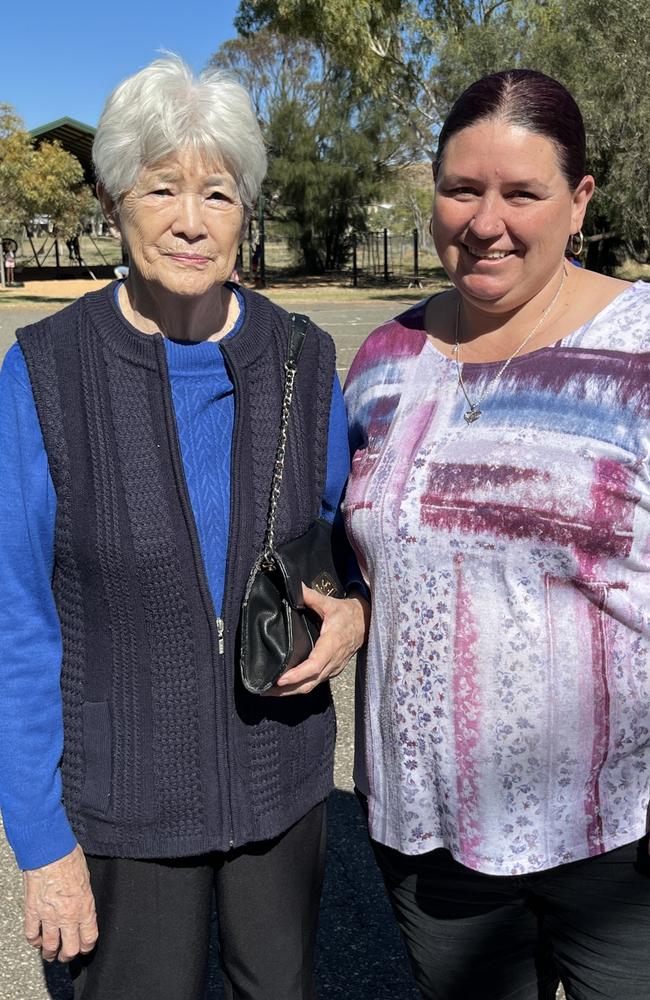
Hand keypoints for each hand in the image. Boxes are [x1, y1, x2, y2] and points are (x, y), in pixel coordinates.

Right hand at [23, 844, 97, 962]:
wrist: (49, 851)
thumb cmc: (69, 858)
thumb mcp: (86, 879)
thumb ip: (84, 897)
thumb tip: (82, 904)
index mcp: (85, 907)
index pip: (89, 938)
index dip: (87, 947)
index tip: (84, 948)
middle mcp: (68, 916)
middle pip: (70, 948)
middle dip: (68, 955)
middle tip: (66, 955)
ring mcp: (48, 916)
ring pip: (50, 946)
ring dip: (50, 953)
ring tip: (49, 954)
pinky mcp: (32, 911)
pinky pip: (31, 934)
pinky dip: (33, 940)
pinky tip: (35, 940)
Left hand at [267, 585, 369, 695]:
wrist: (366, 622)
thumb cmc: (347, 613)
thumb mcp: (329, 603)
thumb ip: (310, 596)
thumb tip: (294, 588)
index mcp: (332, 644)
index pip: (315, 665)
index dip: (298, 674)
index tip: (281, 679)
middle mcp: (333, 661)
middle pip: (309, 683)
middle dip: (287, 690)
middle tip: (265, 690)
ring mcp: (333, 668)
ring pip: (311, 686)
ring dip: (291, 692)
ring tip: (270, 691)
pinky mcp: (332, 671)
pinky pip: (315, 683)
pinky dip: (299, 687)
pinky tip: (286, 686)